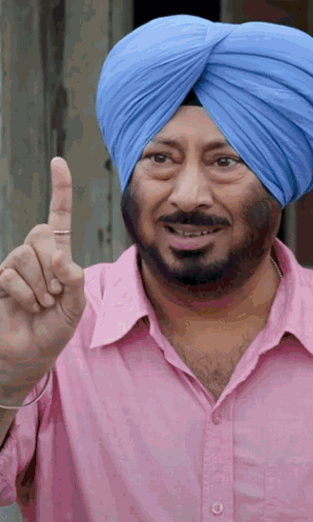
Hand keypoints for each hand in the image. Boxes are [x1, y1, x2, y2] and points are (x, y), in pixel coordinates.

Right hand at [0, 158, 84, 387]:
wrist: (30, 354)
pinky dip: (27, 294)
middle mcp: (34, 255)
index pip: (59, 217)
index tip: (58, 162)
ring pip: (25, 254)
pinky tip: (30, 307)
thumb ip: (74, 279)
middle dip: (54, 267)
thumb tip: (59, 256)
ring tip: (44, 303)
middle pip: (42, 234)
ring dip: (42, 284)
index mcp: (58, 255)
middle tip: (57, 293)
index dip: (60, 190)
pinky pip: (11, 274)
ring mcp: (13, 266)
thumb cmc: (55, 328)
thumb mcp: (76, 304)